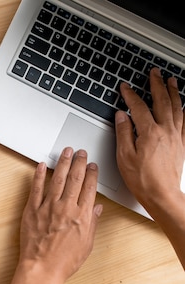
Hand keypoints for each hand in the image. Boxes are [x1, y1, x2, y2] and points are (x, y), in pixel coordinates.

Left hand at [18, 147, 101, 283]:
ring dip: (62, 163)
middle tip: (80, 152)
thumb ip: (92, 222)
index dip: (92, 174)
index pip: (89, 187)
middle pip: (75, 179)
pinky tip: (41, 165)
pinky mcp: (32, 210)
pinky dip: (38, 175)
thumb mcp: (87, 243)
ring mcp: (48, 208)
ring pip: (57, 179)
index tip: (92, 166)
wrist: (42, 268)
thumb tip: (96, 208)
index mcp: (81, 216)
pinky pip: (36, 188)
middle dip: (79, 162)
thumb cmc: (64, 260)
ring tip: (66, 152)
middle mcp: (66, 208)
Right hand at [116, 67, 184, 211]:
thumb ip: (123, 133)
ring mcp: (176, 136)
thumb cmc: (142, 179)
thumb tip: (121, 116)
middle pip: (161, 101)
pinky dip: (184, 110)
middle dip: (156, 85)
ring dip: (173, 92)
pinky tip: (184, 106)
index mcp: (149, 132)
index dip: (130, 95)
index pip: (138, 107)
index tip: (125, 87)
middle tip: (154, 73)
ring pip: (176, 107)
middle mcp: (165, 131)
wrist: (162, 194)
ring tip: (170, 81)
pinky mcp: (181, 143)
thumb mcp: (124, 156)